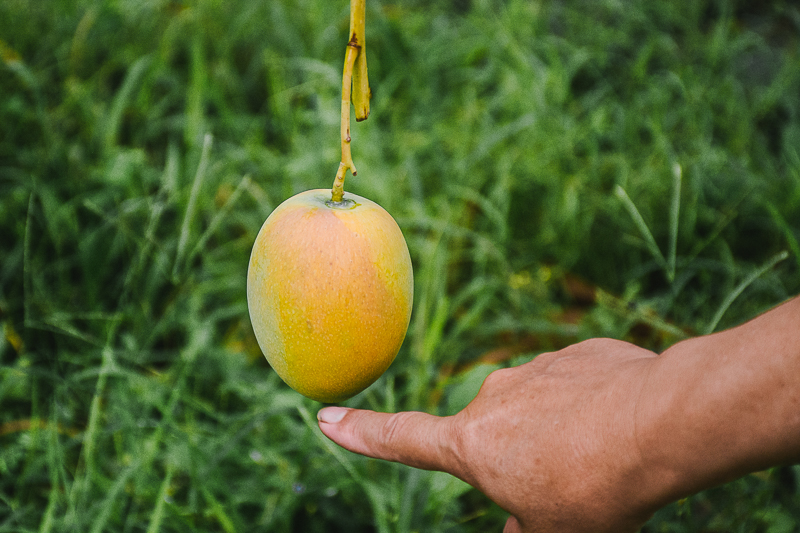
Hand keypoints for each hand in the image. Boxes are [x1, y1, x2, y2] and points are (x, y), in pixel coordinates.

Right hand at [318, 338, 666, 531]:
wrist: (660, 422)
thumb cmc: (597, 486)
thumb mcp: (552, 532)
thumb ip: (521, 529)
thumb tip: (515, 528)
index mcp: (473, 444)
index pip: (402, 440)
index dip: (362, 434)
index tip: (325, 417)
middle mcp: (494, 398)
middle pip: (498, 438)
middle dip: (526, 461)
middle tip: (573, 484)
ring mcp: (536, 369)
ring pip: (542, 412)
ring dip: (564, 435)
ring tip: (605, 457)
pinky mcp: (576, 354)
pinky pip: (576, 388)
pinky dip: (591, 409)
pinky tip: (622, 426)